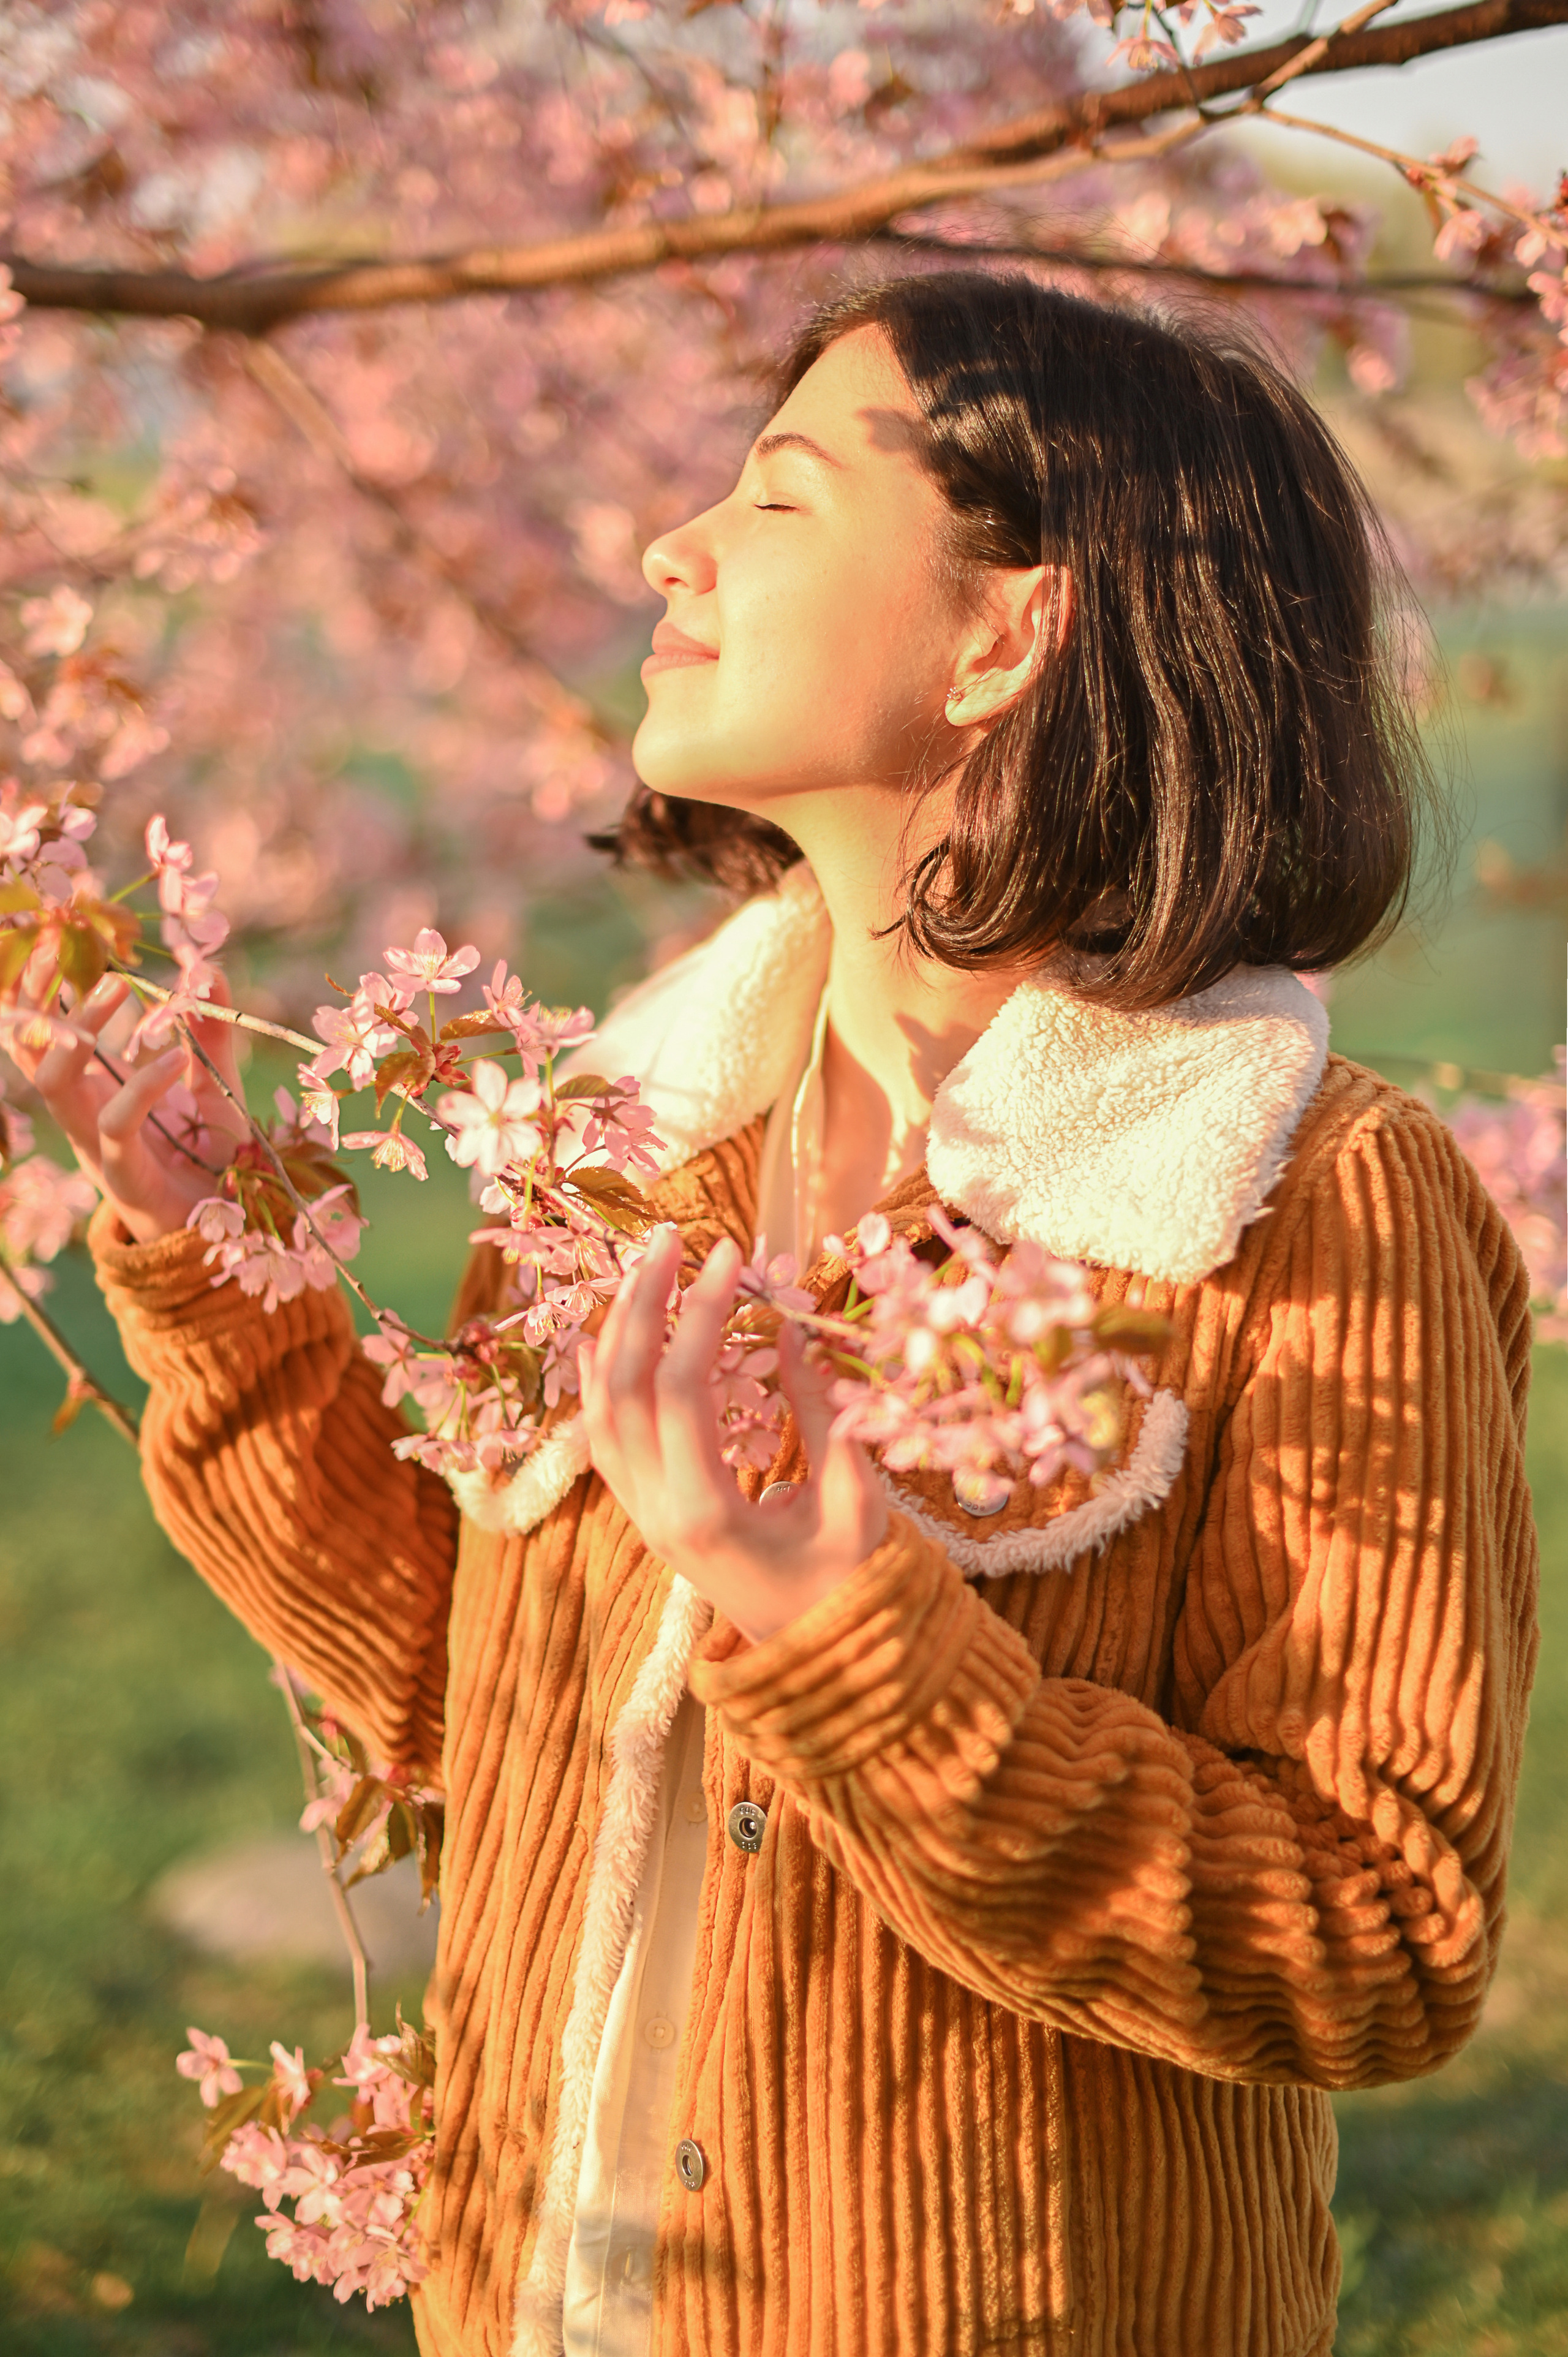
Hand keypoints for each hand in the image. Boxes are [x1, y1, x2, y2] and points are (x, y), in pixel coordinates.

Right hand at [6, 974, 250, 1242]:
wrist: (232, 1233)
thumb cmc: (212, 1159)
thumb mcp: (217, 1085)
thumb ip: (210, 1034)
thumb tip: (209, 970)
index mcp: (91, 1090)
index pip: (39, 1033)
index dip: (34, 988)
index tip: (54, 936)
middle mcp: (82, 1115)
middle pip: (29, 1051)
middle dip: (37, 998)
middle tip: (68, 949)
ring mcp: (95, 1146)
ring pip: (55, 1087)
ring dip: (75, 1033)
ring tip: (119, 987)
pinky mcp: (123, 1176)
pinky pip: (117, 1124)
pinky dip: (144, 1084)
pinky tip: (177, 1057)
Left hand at [579, 1226, 888, 1643]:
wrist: (817, 1661)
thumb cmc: (849, 1588)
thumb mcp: (856, 1504)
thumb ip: (827, 1420)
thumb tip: (795, 1335)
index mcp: (707, 1514)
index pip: (683, 1392)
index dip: (700, 1315)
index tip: (730, 1255)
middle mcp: (656, 1514)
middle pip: (622, 1389)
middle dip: (643, 1303)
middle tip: (674, 1238)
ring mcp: (642, 1515)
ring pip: (599, 1409)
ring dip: (617, 1329)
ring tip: (646, 1266)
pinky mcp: (643, 1511)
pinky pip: (602, 1434)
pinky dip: (603, 1374)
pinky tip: (615, 1331)